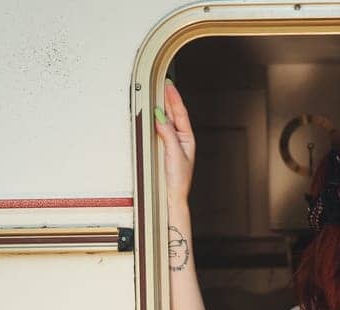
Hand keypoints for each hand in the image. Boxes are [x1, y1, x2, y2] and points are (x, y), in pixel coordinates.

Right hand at [153, 80, 195, 205]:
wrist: (172, 196)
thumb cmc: (177, 179)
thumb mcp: (174, 153)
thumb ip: (167, 133)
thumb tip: (160, 116)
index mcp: (187, 138)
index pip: (180, 113)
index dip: (174, 98)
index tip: (169, 84)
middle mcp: (180, 139)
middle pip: (174, 114)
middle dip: (168, 98)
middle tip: (162, 83)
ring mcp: (171, 143)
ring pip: (166, 120)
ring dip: (161, 107)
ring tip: (157, 93)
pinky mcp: (162, 149)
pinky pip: (159, 130)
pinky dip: (155, 119)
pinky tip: (152, 113)